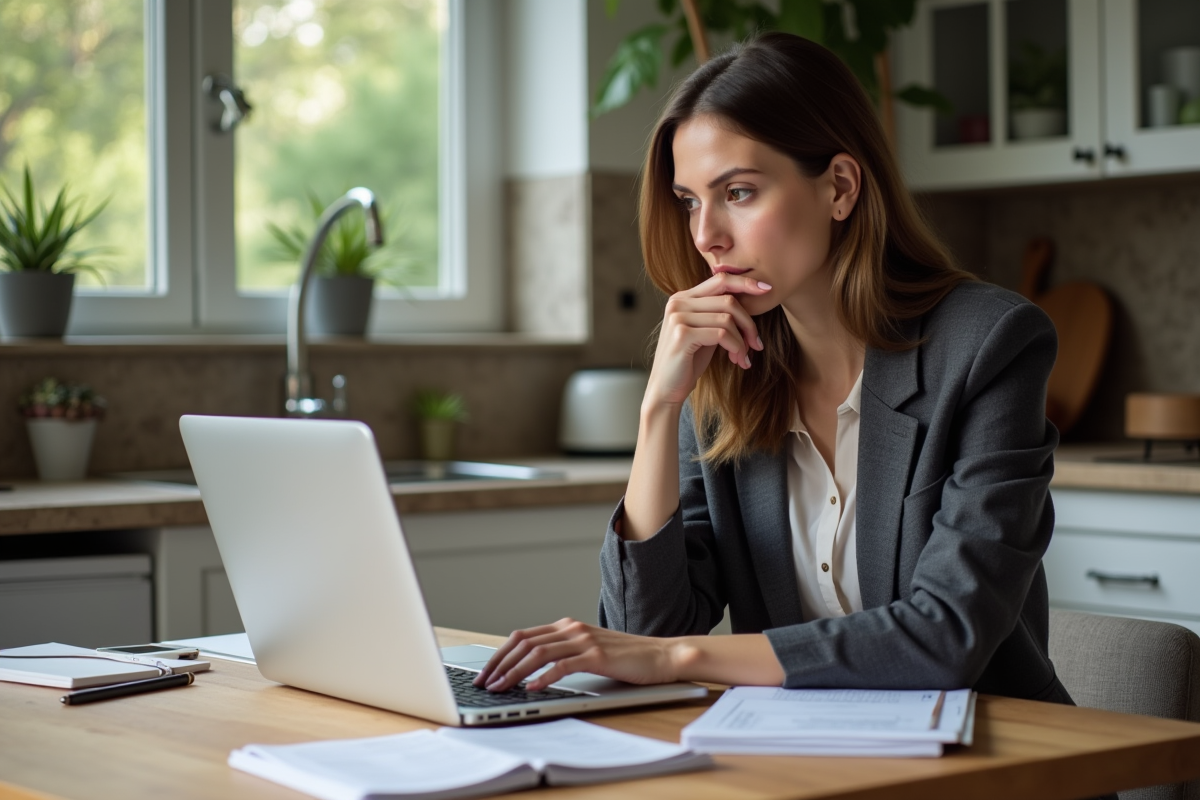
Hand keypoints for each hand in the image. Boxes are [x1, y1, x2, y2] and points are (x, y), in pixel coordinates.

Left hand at [472, 618, 683, 691]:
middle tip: (484, 683)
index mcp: (567, 626)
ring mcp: (584, 640)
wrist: (660, 656)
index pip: (522, 636)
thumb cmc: (625, 658)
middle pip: (524, 642)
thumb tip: (529, 671)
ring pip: (538, 653)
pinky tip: (532, 689)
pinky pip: (563, 666)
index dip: (499, 654)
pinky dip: (543, 678)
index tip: (485, 673)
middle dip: (499, 664)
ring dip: (514, 672)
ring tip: (501, 688)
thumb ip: (563, 653)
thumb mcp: (588, 651)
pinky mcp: (597, 656)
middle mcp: (572, 629)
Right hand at [646, 273, 770, 407]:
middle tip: (756, 343)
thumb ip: (718, 313)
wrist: (666, 388)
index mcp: (683, 298)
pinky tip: (737, 360)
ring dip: (742, 341)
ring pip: (727, 318)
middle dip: (748, 323)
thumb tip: (750, 300)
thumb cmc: (688, 361)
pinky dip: (736, 347)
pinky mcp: (682, 335)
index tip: (767, 290)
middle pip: (728, 300)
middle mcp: (678, 303)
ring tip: (743, 357)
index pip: (720, 280)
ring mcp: (678, 317)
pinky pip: (722, 334)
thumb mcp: (705, 331)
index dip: (746, 283)